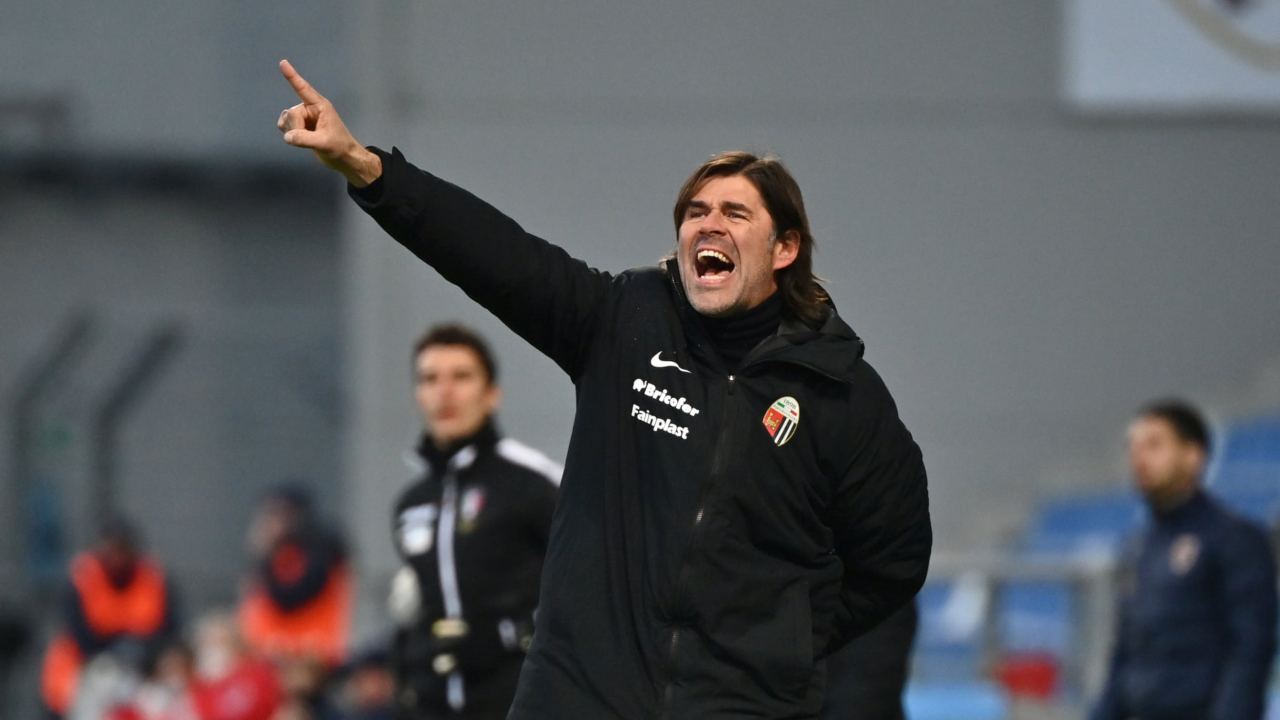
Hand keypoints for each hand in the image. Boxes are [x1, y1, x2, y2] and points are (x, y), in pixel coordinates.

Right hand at [276, 59, 381, 186]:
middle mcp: (310, 108)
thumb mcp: (324, 143)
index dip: (292, 76)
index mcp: (320, 106)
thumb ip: (304, 139)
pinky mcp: (299, 127)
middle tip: (311, 139)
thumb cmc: (339, 146)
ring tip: (309, 140)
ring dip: (293, 132)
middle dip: (296, 128)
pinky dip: (289, 135)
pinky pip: (284, 127)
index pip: (303, 89)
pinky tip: (301, 140)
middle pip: (291, 114)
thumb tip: (288, 136)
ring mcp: (304, 117)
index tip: (283, 63)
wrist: (343, 157)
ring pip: (286, 120)